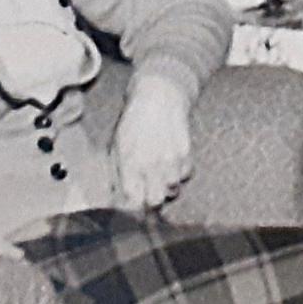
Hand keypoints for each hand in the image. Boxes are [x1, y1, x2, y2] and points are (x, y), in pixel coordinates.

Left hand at [110, 72, 194, 211]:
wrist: (159, 94)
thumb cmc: (134, 121)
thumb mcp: (117, 145)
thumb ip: (117, 174)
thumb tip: (115, 199)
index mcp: (130, 163)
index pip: (132, 202)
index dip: (131, 208)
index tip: (131, 205)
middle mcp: (152, 163)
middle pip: (155, 202)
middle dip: (150, 201)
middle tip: (146, 193)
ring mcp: (171, 158)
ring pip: (173, 190)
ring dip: (166, 186)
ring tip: (159, 175)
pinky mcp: (186, 151)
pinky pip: (185, 174)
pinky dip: (179, 173)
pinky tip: (170, 162)